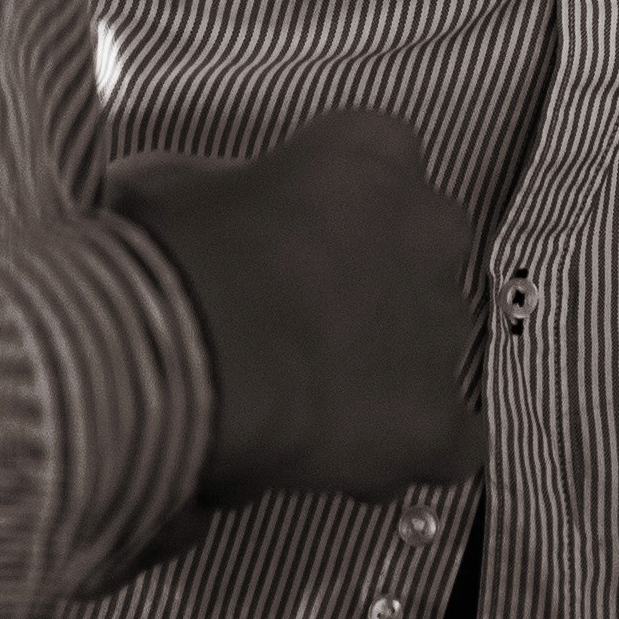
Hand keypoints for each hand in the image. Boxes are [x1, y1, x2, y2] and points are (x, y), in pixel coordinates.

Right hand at [115, 109, 485, 505]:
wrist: (188, 351)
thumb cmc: (172, 260)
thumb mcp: (169, 182)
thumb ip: (208, 185)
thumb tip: (196, 205)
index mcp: (373, 151)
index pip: (377, 167)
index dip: (326, 219)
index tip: (286, 249)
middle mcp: (430, 225)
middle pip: (412, 262)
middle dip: (362, 299)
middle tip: (292, 334)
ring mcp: (440, 325)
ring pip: (425, 354)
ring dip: (377, 378)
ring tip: (299, 411)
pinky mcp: (435, 416)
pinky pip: (449, 442)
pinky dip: (407, 455)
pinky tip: (354, 467)